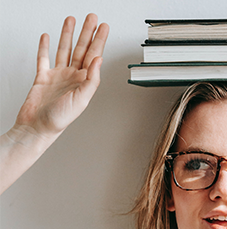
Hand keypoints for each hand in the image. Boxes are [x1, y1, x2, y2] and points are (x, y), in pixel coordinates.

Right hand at [0, 14, 108, 194]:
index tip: (104, 27)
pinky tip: (47, 37)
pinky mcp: (43, 77)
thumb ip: (92, 79)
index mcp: (84, 81)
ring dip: (68, 35)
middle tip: (92, 17)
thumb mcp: (82, 100)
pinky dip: (44, 47)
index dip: (99, 40)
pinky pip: (44, 58)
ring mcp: (58, 76)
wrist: (37, 127)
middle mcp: (73, 76)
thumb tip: (98, 60)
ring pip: (64, 50)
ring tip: (71, 20)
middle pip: (81, 49)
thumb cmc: (60, 119)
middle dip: (87, 32)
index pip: (94, 55)